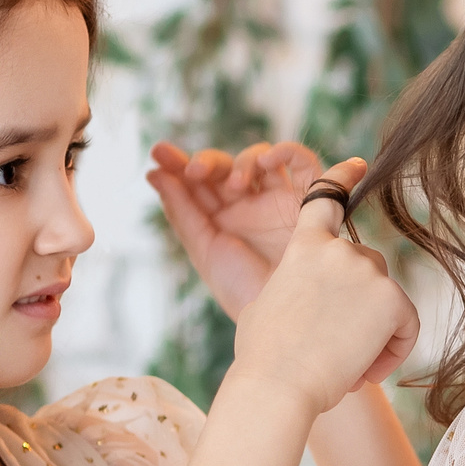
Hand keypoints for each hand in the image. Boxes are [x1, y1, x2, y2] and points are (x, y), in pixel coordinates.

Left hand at [147, 140, 325, 320]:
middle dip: (207, 161)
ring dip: (242, 162)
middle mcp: (249, 206)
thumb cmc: (244, 290)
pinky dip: (286, 151)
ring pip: (259, 159)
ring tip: (236, 184)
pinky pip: (303, 162)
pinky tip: (268, 162)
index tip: (159, 153)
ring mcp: (278, 200)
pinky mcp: (310, 198)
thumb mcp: (205, 251)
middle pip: (225, 166)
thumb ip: (181, 211)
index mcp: (221, 219)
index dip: (178, 163)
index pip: (198, 182)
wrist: (287, 313)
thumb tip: (154, 174)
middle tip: (195, 171)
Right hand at [226, 159, 417, 413]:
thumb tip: (312, 294)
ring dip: (377, 330)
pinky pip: (407, 323)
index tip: (358, 164)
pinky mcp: (391, 298)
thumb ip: (296, 285)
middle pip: (368, 265)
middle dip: (362, 303)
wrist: (279, 384)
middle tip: (341, 348)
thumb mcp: (268, 305)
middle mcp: (338, 249)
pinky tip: (368, 369)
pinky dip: (395, 349)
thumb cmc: (264, 357)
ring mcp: (367, 270)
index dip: (343, 179)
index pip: (326, 200)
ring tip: (350, 365)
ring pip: (386, 296)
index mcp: (303, 246)